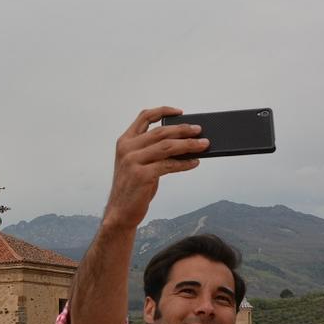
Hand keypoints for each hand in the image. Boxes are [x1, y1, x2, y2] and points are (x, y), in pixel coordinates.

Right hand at [103, 107, 207, 230]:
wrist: (120, 212)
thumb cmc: (133, 187)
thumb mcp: (138, 164)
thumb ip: (153, 151)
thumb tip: (182, 143)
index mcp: (125, 142)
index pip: (144, 117)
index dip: (163, 111)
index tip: (180, 112)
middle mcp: (127, 149)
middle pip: (161, 132)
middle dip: (183, 130)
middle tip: (199, 130)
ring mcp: (133, 161)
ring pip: (167, 146)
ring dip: (188, 144)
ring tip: (203, 145)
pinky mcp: (141, 175)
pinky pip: (169, 165)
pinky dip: (184, 163)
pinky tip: (194, 162)